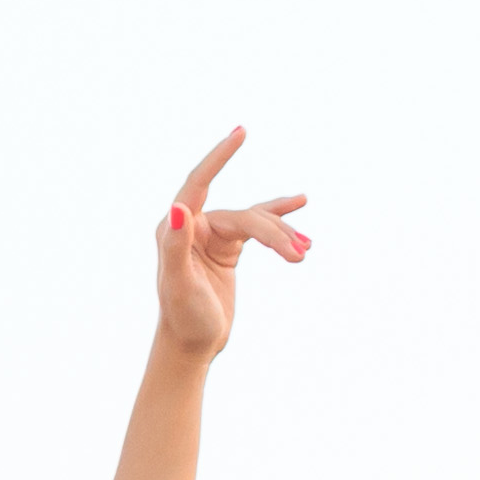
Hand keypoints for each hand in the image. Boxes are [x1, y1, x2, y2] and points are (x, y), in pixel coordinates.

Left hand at [149, 126, 313, 365]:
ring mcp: (212, 234)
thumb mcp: (179, 285)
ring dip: (282, 235)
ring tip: (304, 253)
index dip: (220, 156)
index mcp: (176, 228)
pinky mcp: (229, 246)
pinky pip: (258, 225)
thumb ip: (175, 246)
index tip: (242, 132)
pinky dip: (280, 221)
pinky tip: (300, 205)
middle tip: (298, 256)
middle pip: (243, 216)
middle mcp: (193, 225)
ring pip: (256, 222)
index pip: (199, 182)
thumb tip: (179, 208)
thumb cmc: (183, 319)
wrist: (191, 347)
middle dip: (272, 233)